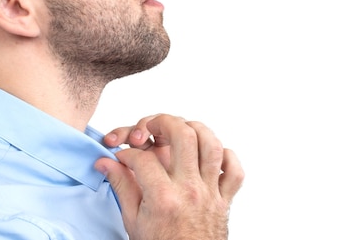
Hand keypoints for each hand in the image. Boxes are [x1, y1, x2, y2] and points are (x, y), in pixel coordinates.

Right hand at [96, 114, 243, 239]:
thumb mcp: (133, 219)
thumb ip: (121, 185)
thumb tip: (105, 163)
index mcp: (163, 197)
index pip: (143, 157)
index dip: (127, 153)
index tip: (122, 157)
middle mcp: (189, 190)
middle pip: (183, 135)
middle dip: (164, 122)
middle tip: (152, 126)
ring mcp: (210, 192)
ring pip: (212, 144)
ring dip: (196, 130)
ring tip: (181, 129)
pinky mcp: (224, 199)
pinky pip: (235, 169)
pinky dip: (225, 156)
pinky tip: (208, 155)